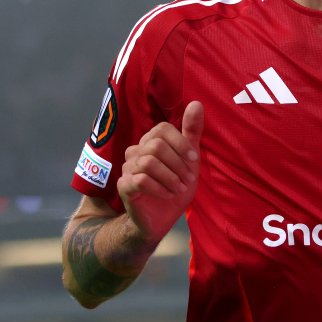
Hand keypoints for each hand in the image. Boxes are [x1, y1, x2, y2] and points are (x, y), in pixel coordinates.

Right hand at [118, 101, 203, 246]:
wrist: (161, 218)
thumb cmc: (175, 185)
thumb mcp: (189, 159)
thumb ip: (191, 132)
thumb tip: (197, 103)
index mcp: (151, 141)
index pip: (162, 129)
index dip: (180, 143)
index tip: (193, 160)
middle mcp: (136, 150)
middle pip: (155, 145)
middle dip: (177, 163)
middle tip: (188, 179)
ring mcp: (127, 168)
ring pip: (148, 162)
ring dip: (170, 177)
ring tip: (179, 189)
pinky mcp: (124, 186)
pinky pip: (141, 180)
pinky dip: (160, 188)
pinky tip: (169, 195)